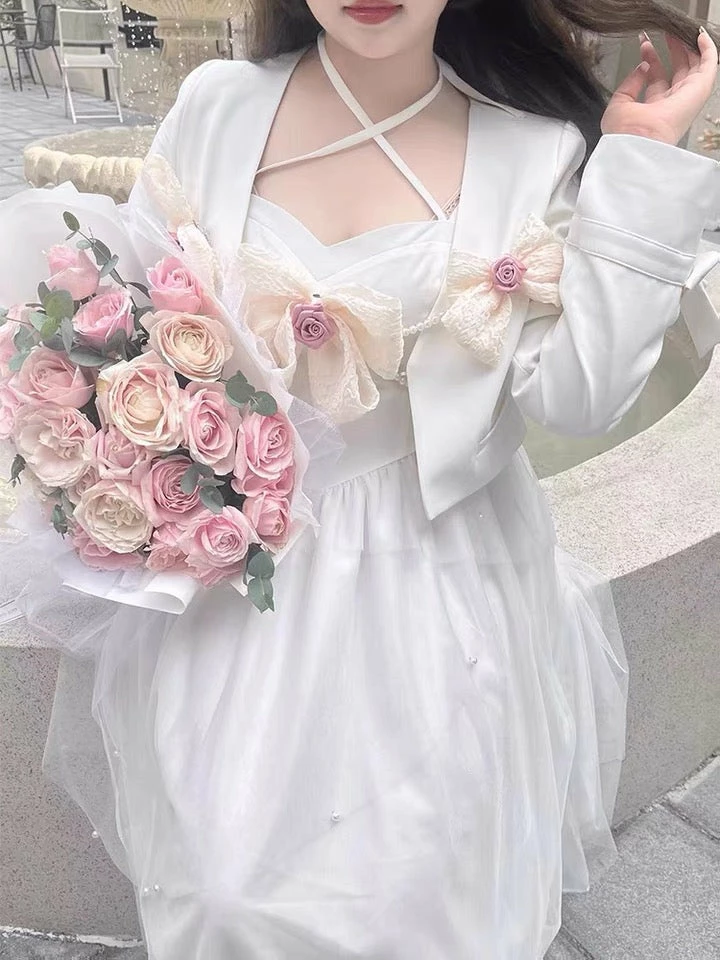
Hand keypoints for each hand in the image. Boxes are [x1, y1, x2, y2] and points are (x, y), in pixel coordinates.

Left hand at [601, 28, 718, 144]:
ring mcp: (687, 97)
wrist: (637, 142)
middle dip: (670, 49)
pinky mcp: (699, 90)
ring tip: (678, 30)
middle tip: (664, 33)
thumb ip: (629, 84)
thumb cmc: (626, 132)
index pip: (656, 78)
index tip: (643, 44)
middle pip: (677, 71)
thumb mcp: (619, 103)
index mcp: (654, 109)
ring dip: (687, 46)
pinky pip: (709, 64)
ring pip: (693, 66)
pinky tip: (699, 35)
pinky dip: (707, 48)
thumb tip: (642, 66)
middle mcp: (672, 104)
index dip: (651, 59)